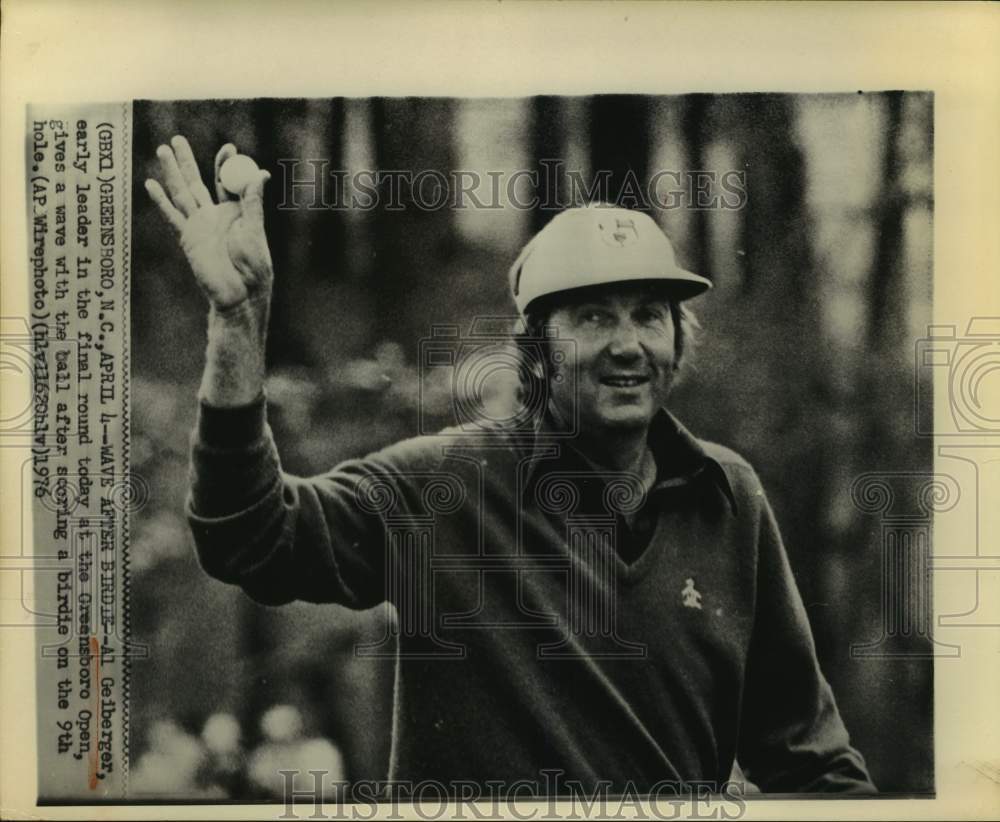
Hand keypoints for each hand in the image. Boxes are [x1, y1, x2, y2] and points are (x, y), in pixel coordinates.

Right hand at [145, 136, 272, 309]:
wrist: (239, 294)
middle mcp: (214, 215)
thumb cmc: (254, 266)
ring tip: (162, 149)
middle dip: (186, 160)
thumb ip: (253, 203)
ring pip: (182, 193)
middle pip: (197, 181)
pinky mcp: (187, 238)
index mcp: (235, 211)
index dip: (224, 163)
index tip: (228, 147)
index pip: (225, 181)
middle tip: (177, 138)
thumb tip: (260, 174)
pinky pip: (172, 216)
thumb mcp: (255, 231)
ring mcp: (199, 225)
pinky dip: (161, 201)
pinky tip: (150, 184)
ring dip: (171, 172)